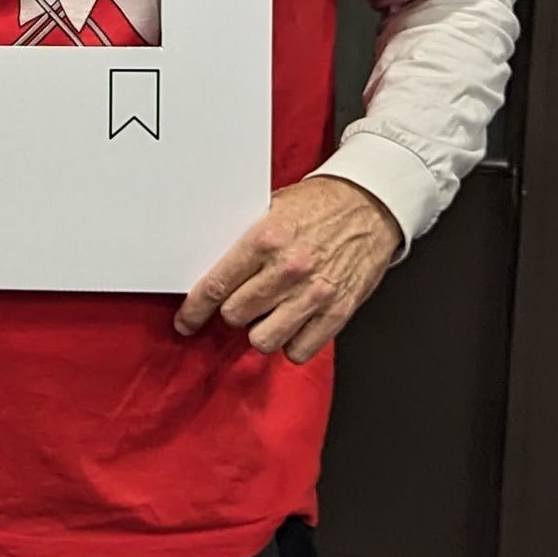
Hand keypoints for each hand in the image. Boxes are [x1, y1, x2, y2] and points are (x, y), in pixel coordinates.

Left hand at [173, 175, 400, 365]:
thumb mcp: (272, 209)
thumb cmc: (320, 206)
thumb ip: (243, 241)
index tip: (187, 320)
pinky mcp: (338, 312)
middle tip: (242, 300)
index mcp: (266, 239)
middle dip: (233, 310)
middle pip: (235, 315)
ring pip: (263, 339)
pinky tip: (293, 324)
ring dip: (260, 329)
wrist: (370, 205)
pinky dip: (292, 343)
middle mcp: (288, 269)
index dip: (195, 309)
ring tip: (268, 314)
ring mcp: (314, 294)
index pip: (217, 285)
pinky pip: (299, 350)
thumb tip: (209, 269)